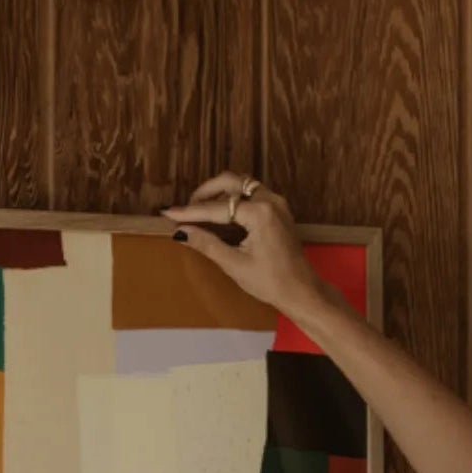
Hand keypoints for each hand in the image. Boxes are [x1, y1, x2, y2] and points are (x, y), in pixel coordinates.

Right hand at [161, 171, 322, 314]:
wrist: (302, 291)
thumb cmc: (271, 282)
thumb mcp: (235, 265)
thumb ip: (207, 244)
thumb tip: (181, 232)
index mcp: (260, 213)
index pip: (217, 208)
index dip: (190, 212)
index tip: (169, 213)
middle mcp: (270, 200)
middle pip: (231, 181)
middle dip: (205, 192)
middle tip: (186, 208)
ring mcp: (277, 203)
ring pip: (242, 184)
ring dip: (220, 193)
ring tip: (201, 210)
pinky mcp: (279, 210)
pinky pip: (252, 193)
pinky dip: (234, 198)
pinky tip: (221, 213)